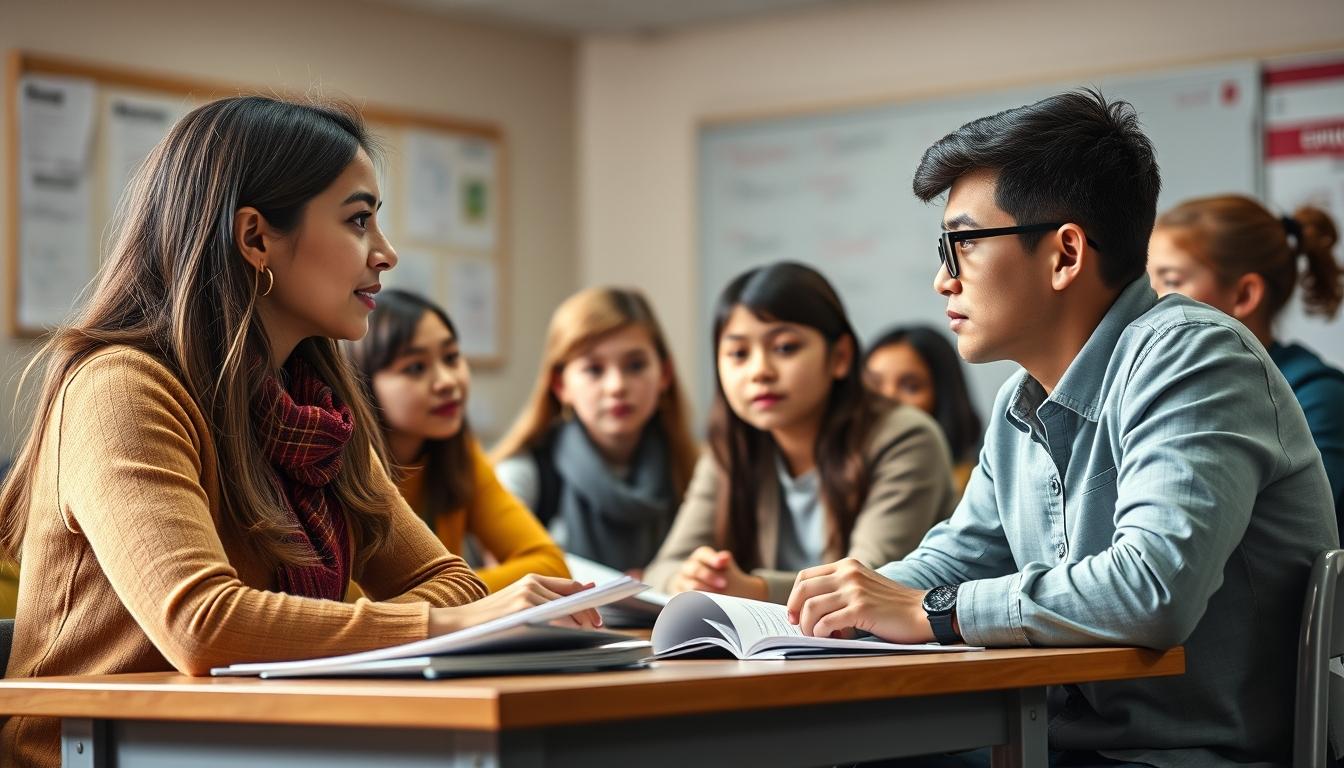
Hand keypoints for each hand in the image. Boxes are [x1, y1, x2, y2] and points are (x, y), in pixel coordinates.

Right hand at [428, 574, 602, 635]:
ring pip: (566, 612)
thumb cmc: (491, 618)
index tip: (598, 618)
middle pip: (573, 601)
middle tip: (598, 630)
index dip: (588, 602)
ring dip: (580, 626)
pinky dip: (566, 629)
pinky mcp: (522, 610)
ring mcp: (527, 597)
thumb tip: (583, 595)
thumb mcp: (518, 602)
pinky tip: (570, 638)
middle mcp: (531, 585)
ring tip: (586, 637)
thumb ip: (546, 599)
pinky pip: (554, 620)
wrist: (458, 624)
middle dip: (588, 617)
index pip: (571, 587)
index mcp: (531, 580)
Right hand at [669, 546, 767, 599]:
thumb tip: (725, 557)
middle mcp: (688, 568)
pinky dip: (694, 602)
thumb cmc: (723, 581)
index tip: (722, 563)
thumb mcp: (726, 571)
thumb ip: (725, 563)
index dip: (712, 558)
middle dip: (709, 576)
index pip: (703, 554)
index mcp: (700, 558)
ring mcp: (681, 583)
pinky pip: (683, 599)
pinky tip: (703, 604)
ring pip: (690, 586)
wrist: (717, 599)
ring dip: (704, 591)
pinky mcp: (678, 597)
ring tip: (717, 598)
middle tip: (724, 584)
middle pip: (695, 569)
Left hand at [785, 558, 932, 642]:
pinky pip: (827, 623)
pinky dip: (823, 634)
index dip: (793, 597)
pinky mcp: (861, 608)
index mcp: (846, 566)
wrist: (922, 612)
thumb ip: (839, 591)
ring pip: (811, 608)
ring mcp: (854, 590)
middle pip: (803, 591)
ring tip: (820, 636)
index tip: (794, 615)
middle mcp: (848, 573)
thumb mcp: (863, 587)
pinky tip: (834, 637)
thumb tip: (807, 611)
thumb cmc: (892, 607)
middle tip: (800, 628)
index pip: (805, 577)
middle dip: (795, 612)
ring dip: (809, 627)